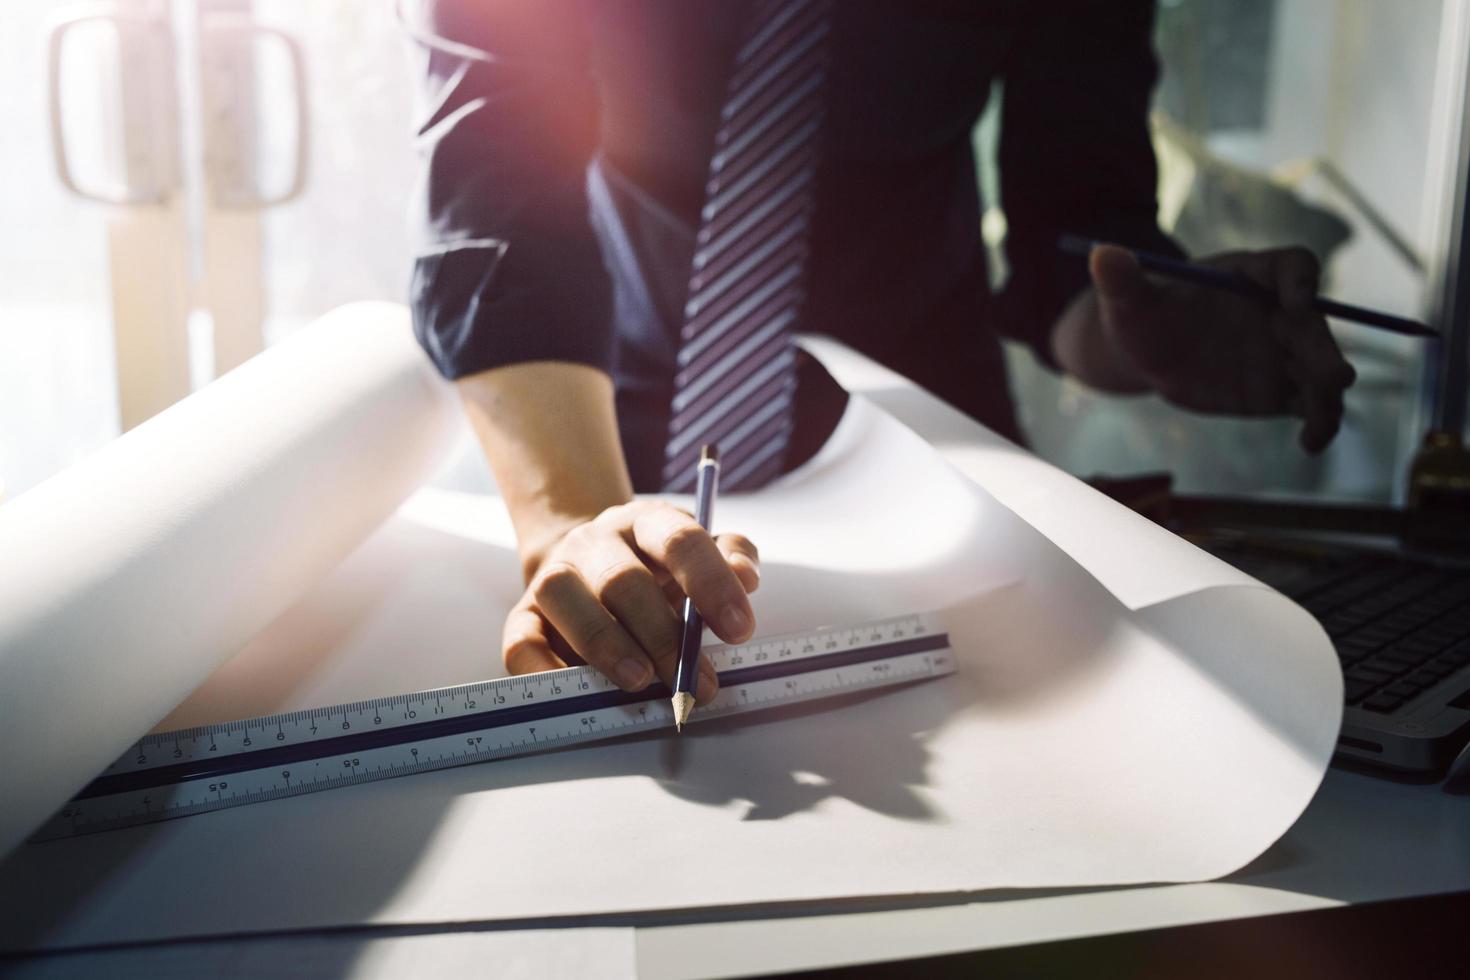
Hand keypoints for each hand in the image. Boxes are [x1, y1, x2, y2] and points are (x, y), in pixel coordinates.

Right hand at [502, 500, 759, 703]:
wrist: (590, 562)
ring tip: (640, 681)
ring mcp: (554, 575)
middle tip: (694, 680)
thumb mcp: (702, 553)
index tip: (740, 630)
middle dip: (663, 635)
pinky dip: (542, 669)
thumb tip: (746, 577)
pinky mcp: (524, 616)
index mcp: (646, 523)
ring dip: (604, 643)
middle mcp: (595, 542)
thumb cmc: (660, 568)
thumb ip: (732, 557)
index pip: (679, 540)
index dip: (711, 584)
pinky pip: (520, 641)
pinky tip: (579, 691)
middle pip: (622, 579)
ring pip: (564, 597)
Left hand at [1076, 244, 1356, 452]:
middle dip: (1324, 350)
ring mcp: (1284, 352)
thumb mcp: (1128, 299)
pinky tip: (1310, 444)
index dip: (1301, 282)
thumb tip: (1101, 254)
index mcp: (1252, 275)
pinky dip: (1316, 423)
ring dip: (1327, 393)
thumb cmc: (1142, 314)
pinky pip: (1308, 404)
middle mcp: (1280, 312)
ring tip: (1321, 423)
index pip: (1293, 267)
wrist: (1148, 352)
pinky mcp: (1280, 389)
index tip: (1297, 303)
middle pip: (1315, 325)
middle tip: (1335, 377)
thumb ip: (1122, 279)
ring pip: (1319, 369)